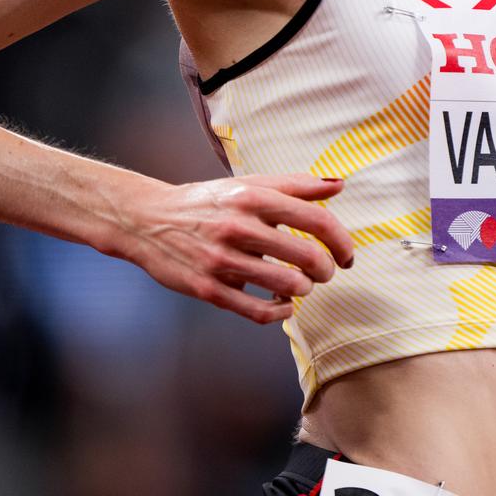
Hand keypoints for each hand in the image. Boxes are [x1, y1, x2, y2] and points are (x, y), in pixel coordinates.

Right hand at [107, 171, 356, 323]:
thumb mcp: (248, 184)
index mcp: (253, 197)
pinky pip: (259, 311)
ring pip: (287, 286)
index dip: (341, 241)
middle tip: (324, 273)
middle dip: (325, 270)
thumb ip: (295, 185)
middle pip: (307, 257)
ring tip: (300, 285)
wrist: (148, 220)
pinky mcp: (209, 289)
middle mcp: (239, 227)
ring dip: (304, 290)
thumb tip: (339, 185)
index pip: (316, 220)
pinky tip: (283, 305)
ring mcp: (222, 260)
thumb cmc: (207, 202)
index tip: (347, 255)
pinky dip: (281, 312)